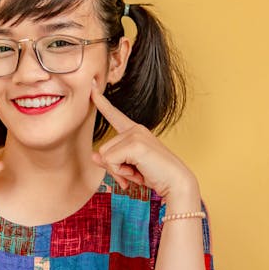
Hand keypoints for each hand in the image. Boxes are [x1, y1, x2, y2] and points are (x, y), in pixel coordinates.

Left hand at [90, 80, 197, 199]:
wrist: (176, 183)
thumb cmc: (155, 175)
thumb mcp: (128, 168)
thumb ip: (110, 161)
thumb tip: (94, 156)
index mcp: (134, 131)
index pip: (114, 114)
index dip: (101, 101)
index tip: (92, 86)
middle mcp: (135, 129)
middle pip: (103, 149)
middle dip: (114, 167)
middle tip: (133, 173)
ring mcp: (135, 135)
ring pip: (105, 156)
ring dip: (118, 171)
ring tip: (137, 172)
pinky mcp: (135, 144)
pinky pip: (111, 161)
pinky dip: (121, 173)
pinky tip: (137, 173)